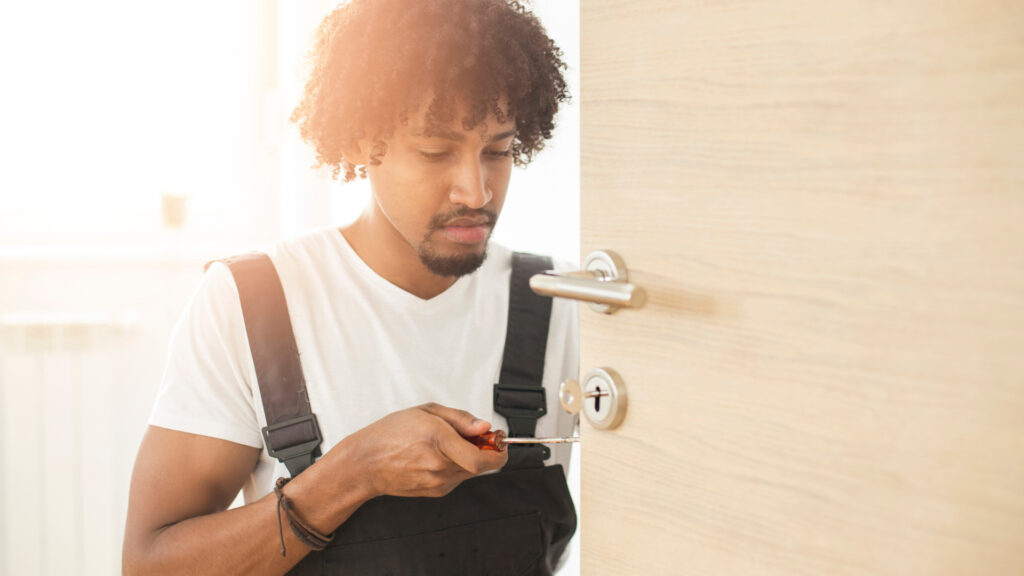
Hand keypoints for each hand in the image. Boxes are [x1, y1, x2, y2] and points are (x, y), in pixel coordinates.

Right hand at [339, 403, 507, 497]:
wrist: (366, 463)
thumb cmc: (390, 434)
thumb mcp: (426, 412)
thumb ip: (460, 419)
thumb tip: (484, 427)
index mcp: (439, 441)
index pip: (483, 459)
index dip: (499, 451)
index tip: (500, 440)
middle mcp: (440, 466)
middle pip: (481, 465)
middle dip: (485, 450)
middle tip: (478, 436)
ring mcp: (438, 483)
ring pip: (470, 471)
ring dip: (470, 458)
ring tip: (450, 443)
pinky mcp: (436, 491)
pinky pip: (458, 478)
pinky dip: (457, 466)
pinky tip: (438, 455)